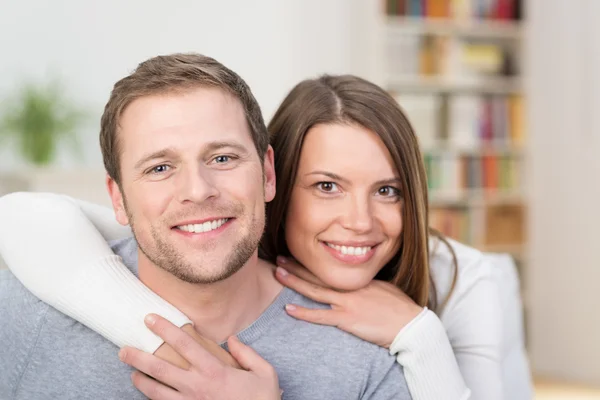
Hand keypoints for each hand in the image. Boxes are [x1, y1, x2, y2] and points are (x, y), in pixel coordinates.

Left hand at [119, 314, 280, 399]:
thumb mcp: (265, 372)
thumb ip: (247, 353)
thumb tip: (232, 339)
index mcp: (214, 371)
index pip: (184, 344)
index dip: (165, 329)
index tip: (150, 318)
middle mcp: (197, 387)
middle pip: (160, 369)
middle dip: (139, 357)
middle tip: (123, 348)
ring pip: (156, 392)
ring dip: (140, 380)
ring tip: (131, 372)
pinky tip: (148, 395)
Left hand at [275, 257, 422, 348]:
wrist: (411, 325)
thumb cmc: (401, 309)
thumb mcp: (384, 289)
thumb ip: (368, 286)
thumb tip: (361, 285)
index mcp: (359, 280)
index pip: (331, 269)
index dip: (313, 263)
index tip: (298, 256)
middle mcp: (350, 288)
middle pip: (318, 274)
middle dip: (298, 265)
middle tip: (280, 258)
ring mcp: (347, 302)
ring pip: (314, 290)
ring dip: (295, 281)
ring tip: (278, 273)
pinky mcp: (347, 319)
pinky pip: (320, 316)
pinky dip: (303, 313)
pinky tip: (288, 309)